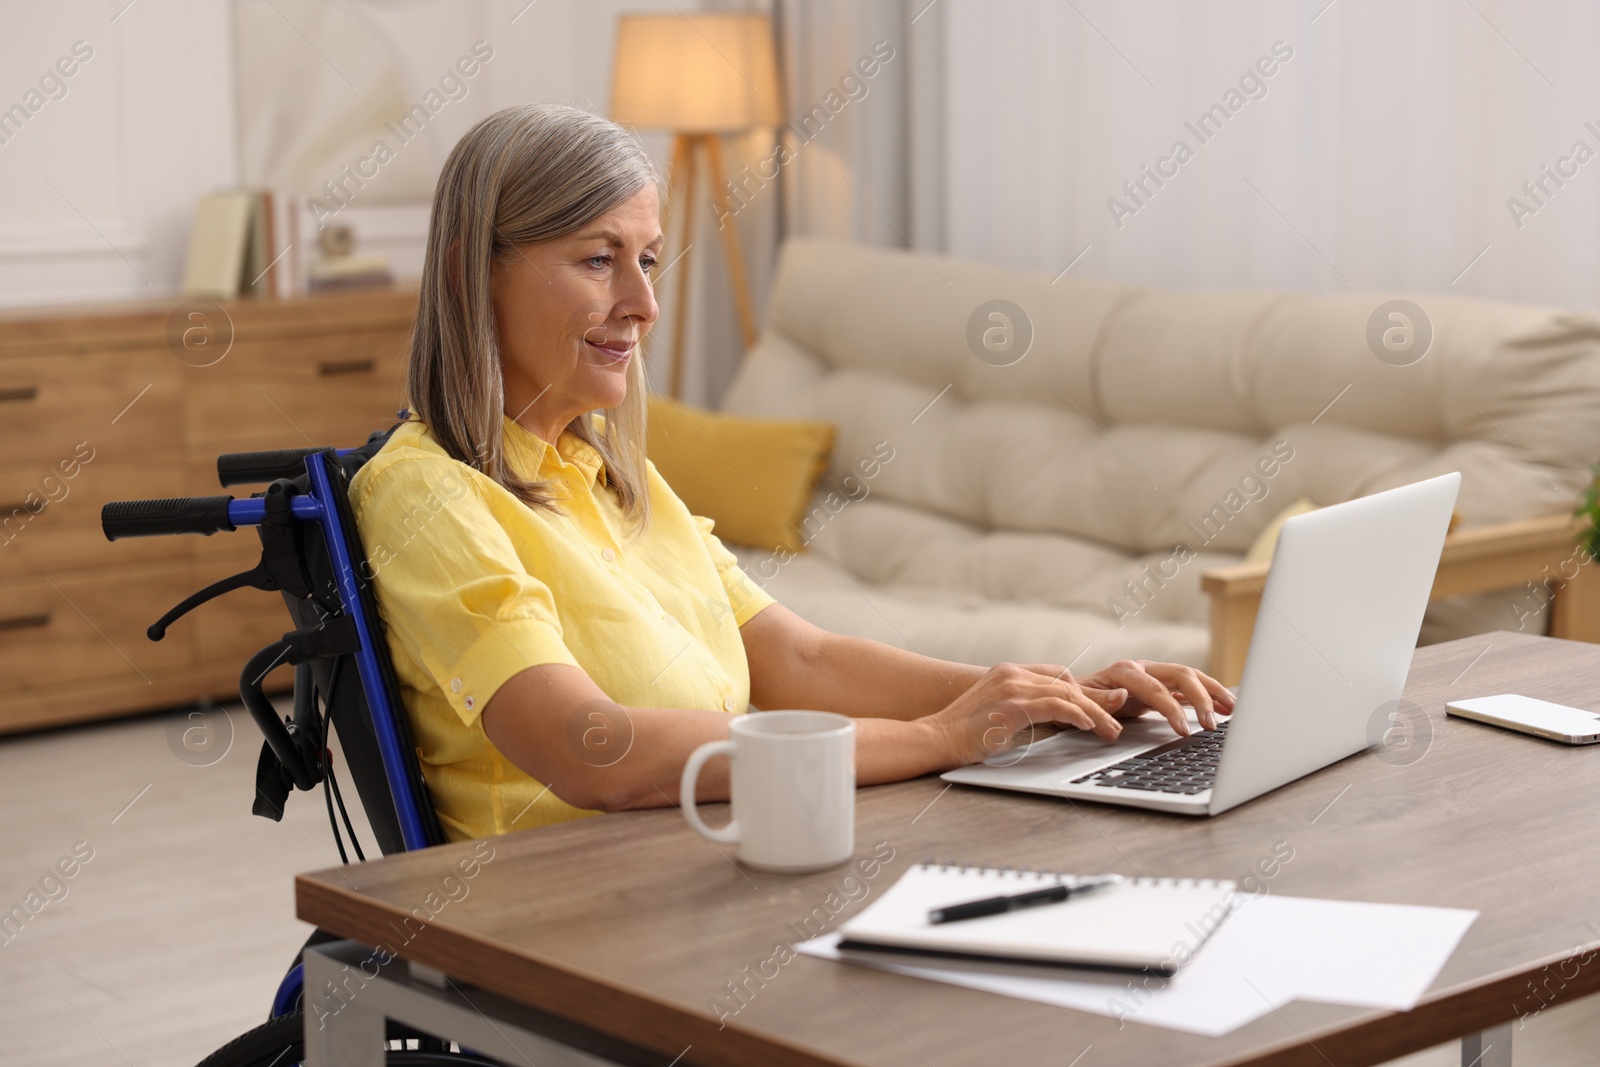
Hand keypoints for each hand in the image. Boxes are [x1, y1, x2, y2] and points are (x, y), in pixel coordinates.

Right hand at [928, 662, 1131, 767]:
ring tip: (1110, 731)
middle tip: (1116, 722)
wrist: (935, 738)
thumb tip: (1062, 721)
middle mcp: (1012, 672)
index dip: (1082, 693)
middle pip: (1067, 682)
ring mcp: (1012, 686)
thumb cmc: (965, 734)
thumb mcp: (1000, 715)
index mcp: (1008, 671)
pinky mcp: (1013, 704)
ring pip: (1068, 694)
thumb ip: (1027, 711)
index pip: (1057, 675)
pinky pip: (1057, 706)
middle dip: (1096, 702)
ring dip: (1095, 713)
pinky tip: (1089, 727)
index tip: (1100, 711)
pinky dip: (1078, 715)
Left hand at [1078, 660, 1235, 734]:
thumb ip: (1100, 700)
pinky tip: (1224, 707)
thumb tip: (1122, 696)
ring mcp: (1154, 676)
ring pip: (1190, 677)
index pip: (1154, 688)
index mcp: (1124, 671)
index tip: (1184, 730)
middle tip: (1211, 725)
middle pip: (1180, 675)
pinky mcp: (1161, 686)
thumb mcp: (1079, 701)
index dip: (1171, 709)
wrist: (1071, 695)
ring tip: (1231, 709)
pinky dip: (1207, 696)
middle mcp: (1142, 668)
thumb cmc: (1074, 700)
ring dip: (1212, 692)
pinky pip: (1188, 689)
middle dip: (1200, 698)